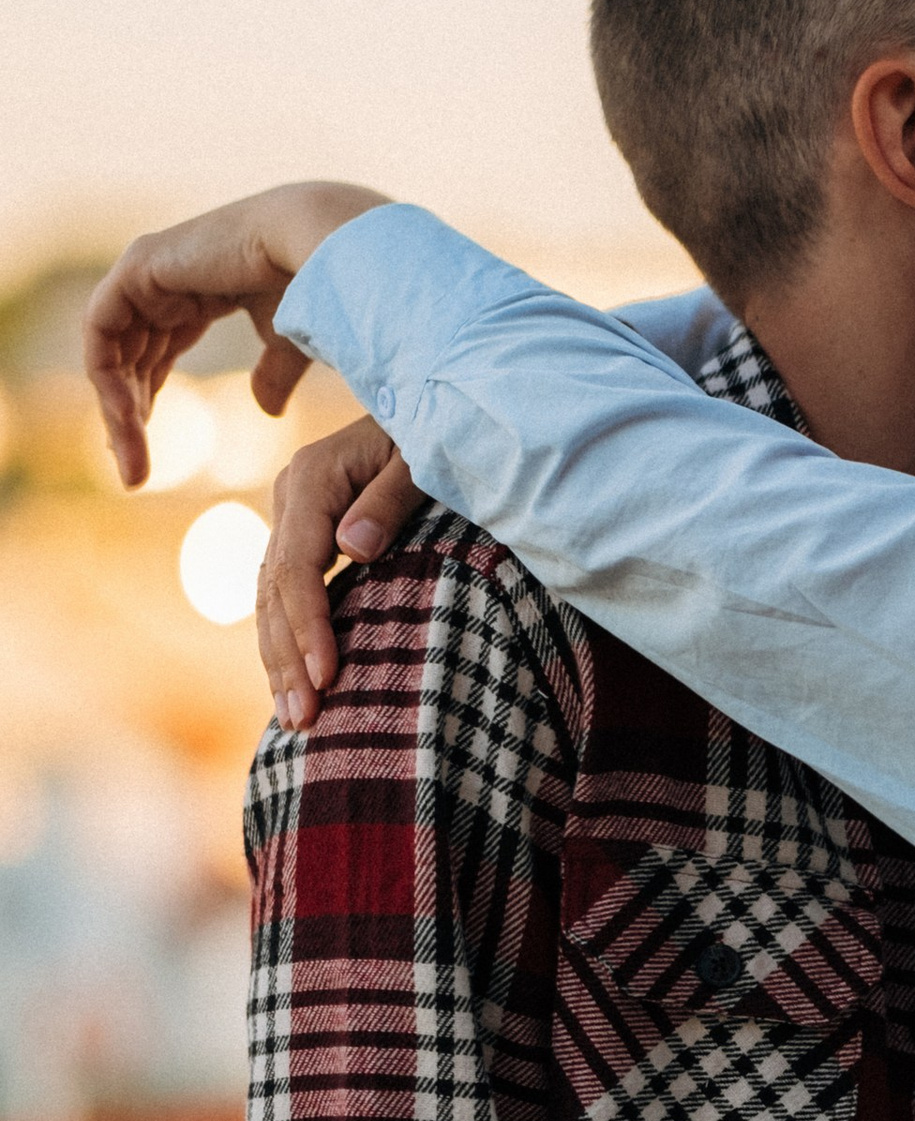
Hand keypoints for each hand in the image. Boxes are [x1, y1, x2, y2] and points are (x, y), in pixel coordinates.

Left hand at [84, 182, 390, 487]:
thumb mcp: (290, 343)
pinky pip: (101, 331)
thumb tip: (266, 409)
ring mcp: (150, 269)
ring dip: (118, 409)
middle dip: (128, 416)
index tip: (151, 459)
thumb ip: (272, 372)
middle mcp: (169, 278)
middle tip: (135, 473)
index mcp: (201, 289)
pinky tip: (128, 419)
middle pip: (130, 356)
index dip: (150, 400)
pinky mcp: (139, 266)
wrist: (325, 248)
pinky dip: (108, 378)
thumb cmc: (319, 288)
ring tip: (133, 458)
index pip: (157, 350)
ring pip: (110, 351)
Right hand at [259, 413, 426, 722]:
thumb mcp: (423, 458)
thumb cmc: (437, 432)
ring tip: (296, 720)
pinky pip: (285, 595)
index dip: (308, 625)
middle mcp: (290, 498)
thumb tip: (352, 550)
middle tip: (304, 719)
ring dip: (280, 660)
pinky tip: (297, 683)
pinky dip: (288, 640)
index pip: (297, 566)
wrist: (433, 401)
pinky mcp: (305, 535)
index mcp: (311, 479)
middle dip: (288, 658)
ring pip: (271, 599)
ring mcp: (293, 517)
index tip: (326, 675)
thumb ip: (391, 499)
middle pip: (275, 591)